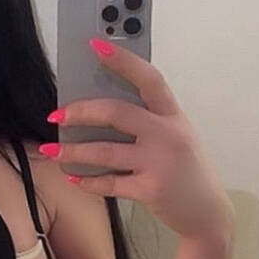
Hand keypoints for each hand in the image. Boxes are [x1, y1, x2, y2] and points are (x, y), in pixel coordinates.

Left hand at [39, 39, 235, 241]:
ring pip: (104, 151)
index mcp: (173, 115)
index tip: (96, 45)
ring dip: (72, 152)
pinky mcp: (149, 189)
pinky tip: (72, 178)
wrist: (207, 212)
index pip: (149, 79)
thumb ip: (148, 120)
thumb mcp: (175, 136)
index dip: (123, 60)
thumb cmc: (185, 169)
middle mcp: (168, 134)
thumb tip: (99, 108)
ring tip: (51, 152)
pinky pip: (109, 183)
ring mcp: (159, 163)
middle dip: (81, 112)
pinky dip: (86, 182)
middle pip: (117, 113)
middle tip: (56, 115)